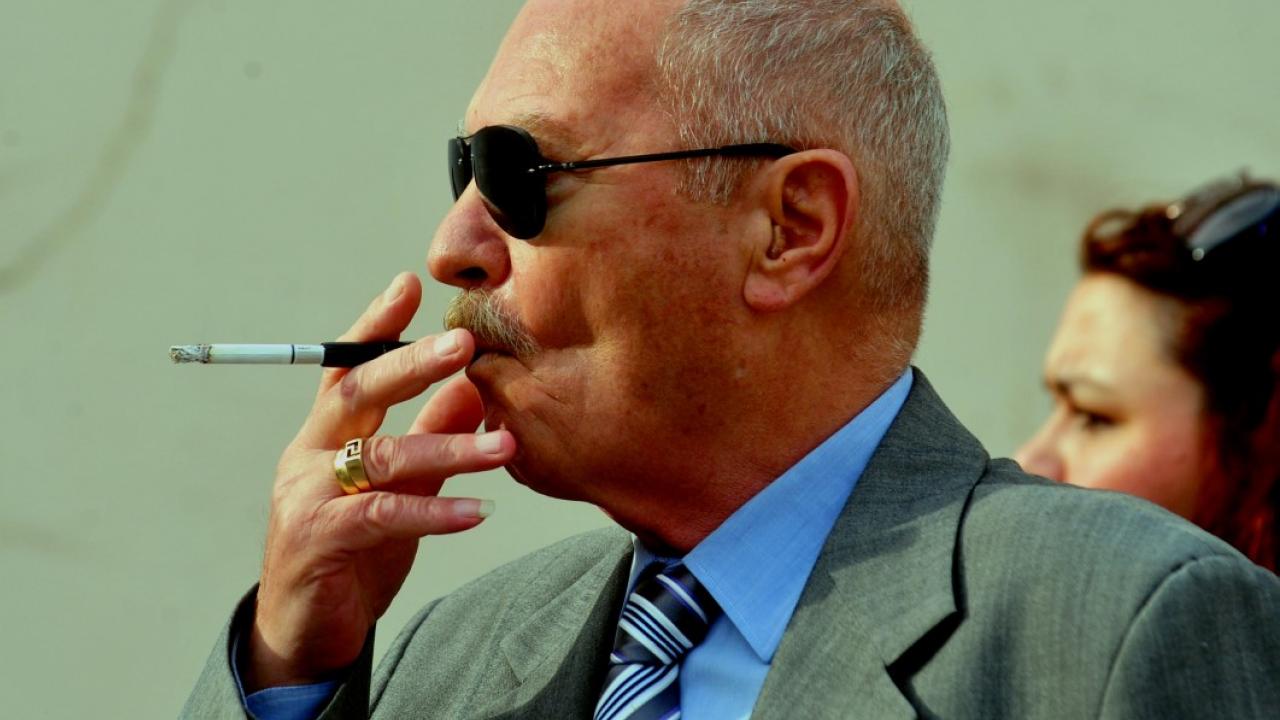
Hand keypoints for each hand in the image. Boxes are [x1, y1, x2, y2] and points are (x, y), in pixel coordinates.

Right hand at [243, 272, 514, 690]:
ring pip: (378, 457)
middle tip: (464, 344)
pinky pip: (382, 517)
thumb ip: (429, 437)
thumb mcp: (399, 486)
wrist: (306, 631)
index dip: (375, 326)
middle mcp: (308, 456)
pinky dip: (433, 512)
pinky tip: (479, 510)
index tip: (410, 284)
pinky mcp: (319, 541)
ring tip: (505, 444)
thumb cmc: (353, 551)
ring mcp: (308, 498)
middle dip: (410, 364)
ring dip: (446, 447)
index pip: (346, 368)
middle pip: (355, 395)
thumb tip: (471, 388)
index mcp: (325, 436)